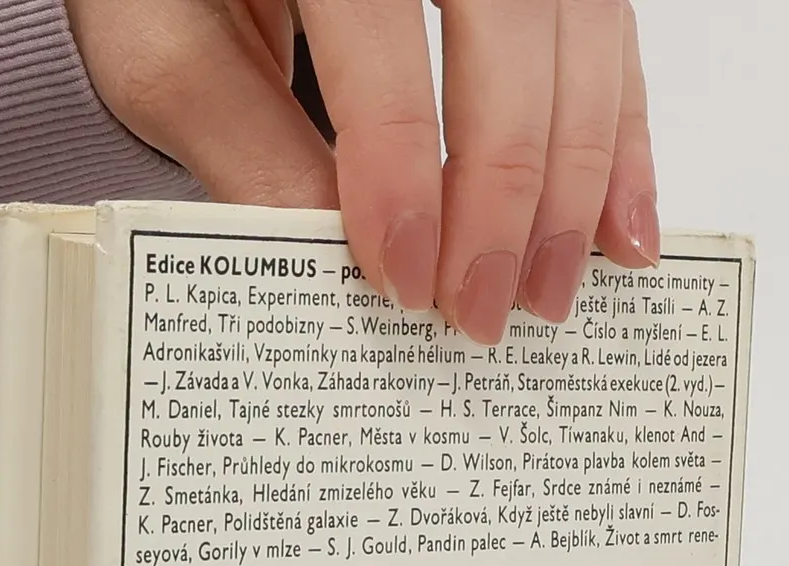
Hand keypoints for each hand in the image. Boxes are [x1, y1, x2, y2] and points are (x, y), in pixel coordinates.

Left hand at [67, 0, 658, 341]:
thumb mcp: (164, 50)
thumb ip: (239, 147)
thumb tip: (335, 271)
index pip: (382, 39)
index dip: (402, 171)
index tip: (407, 283)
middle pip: (509, 30)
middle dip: (505, 191)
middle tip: (482, 313)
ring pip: (580, 33)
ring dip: (579, 178)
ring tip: (548, 294)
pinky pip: (608, 35)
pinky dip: (625, 135)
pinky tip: (622, 229)